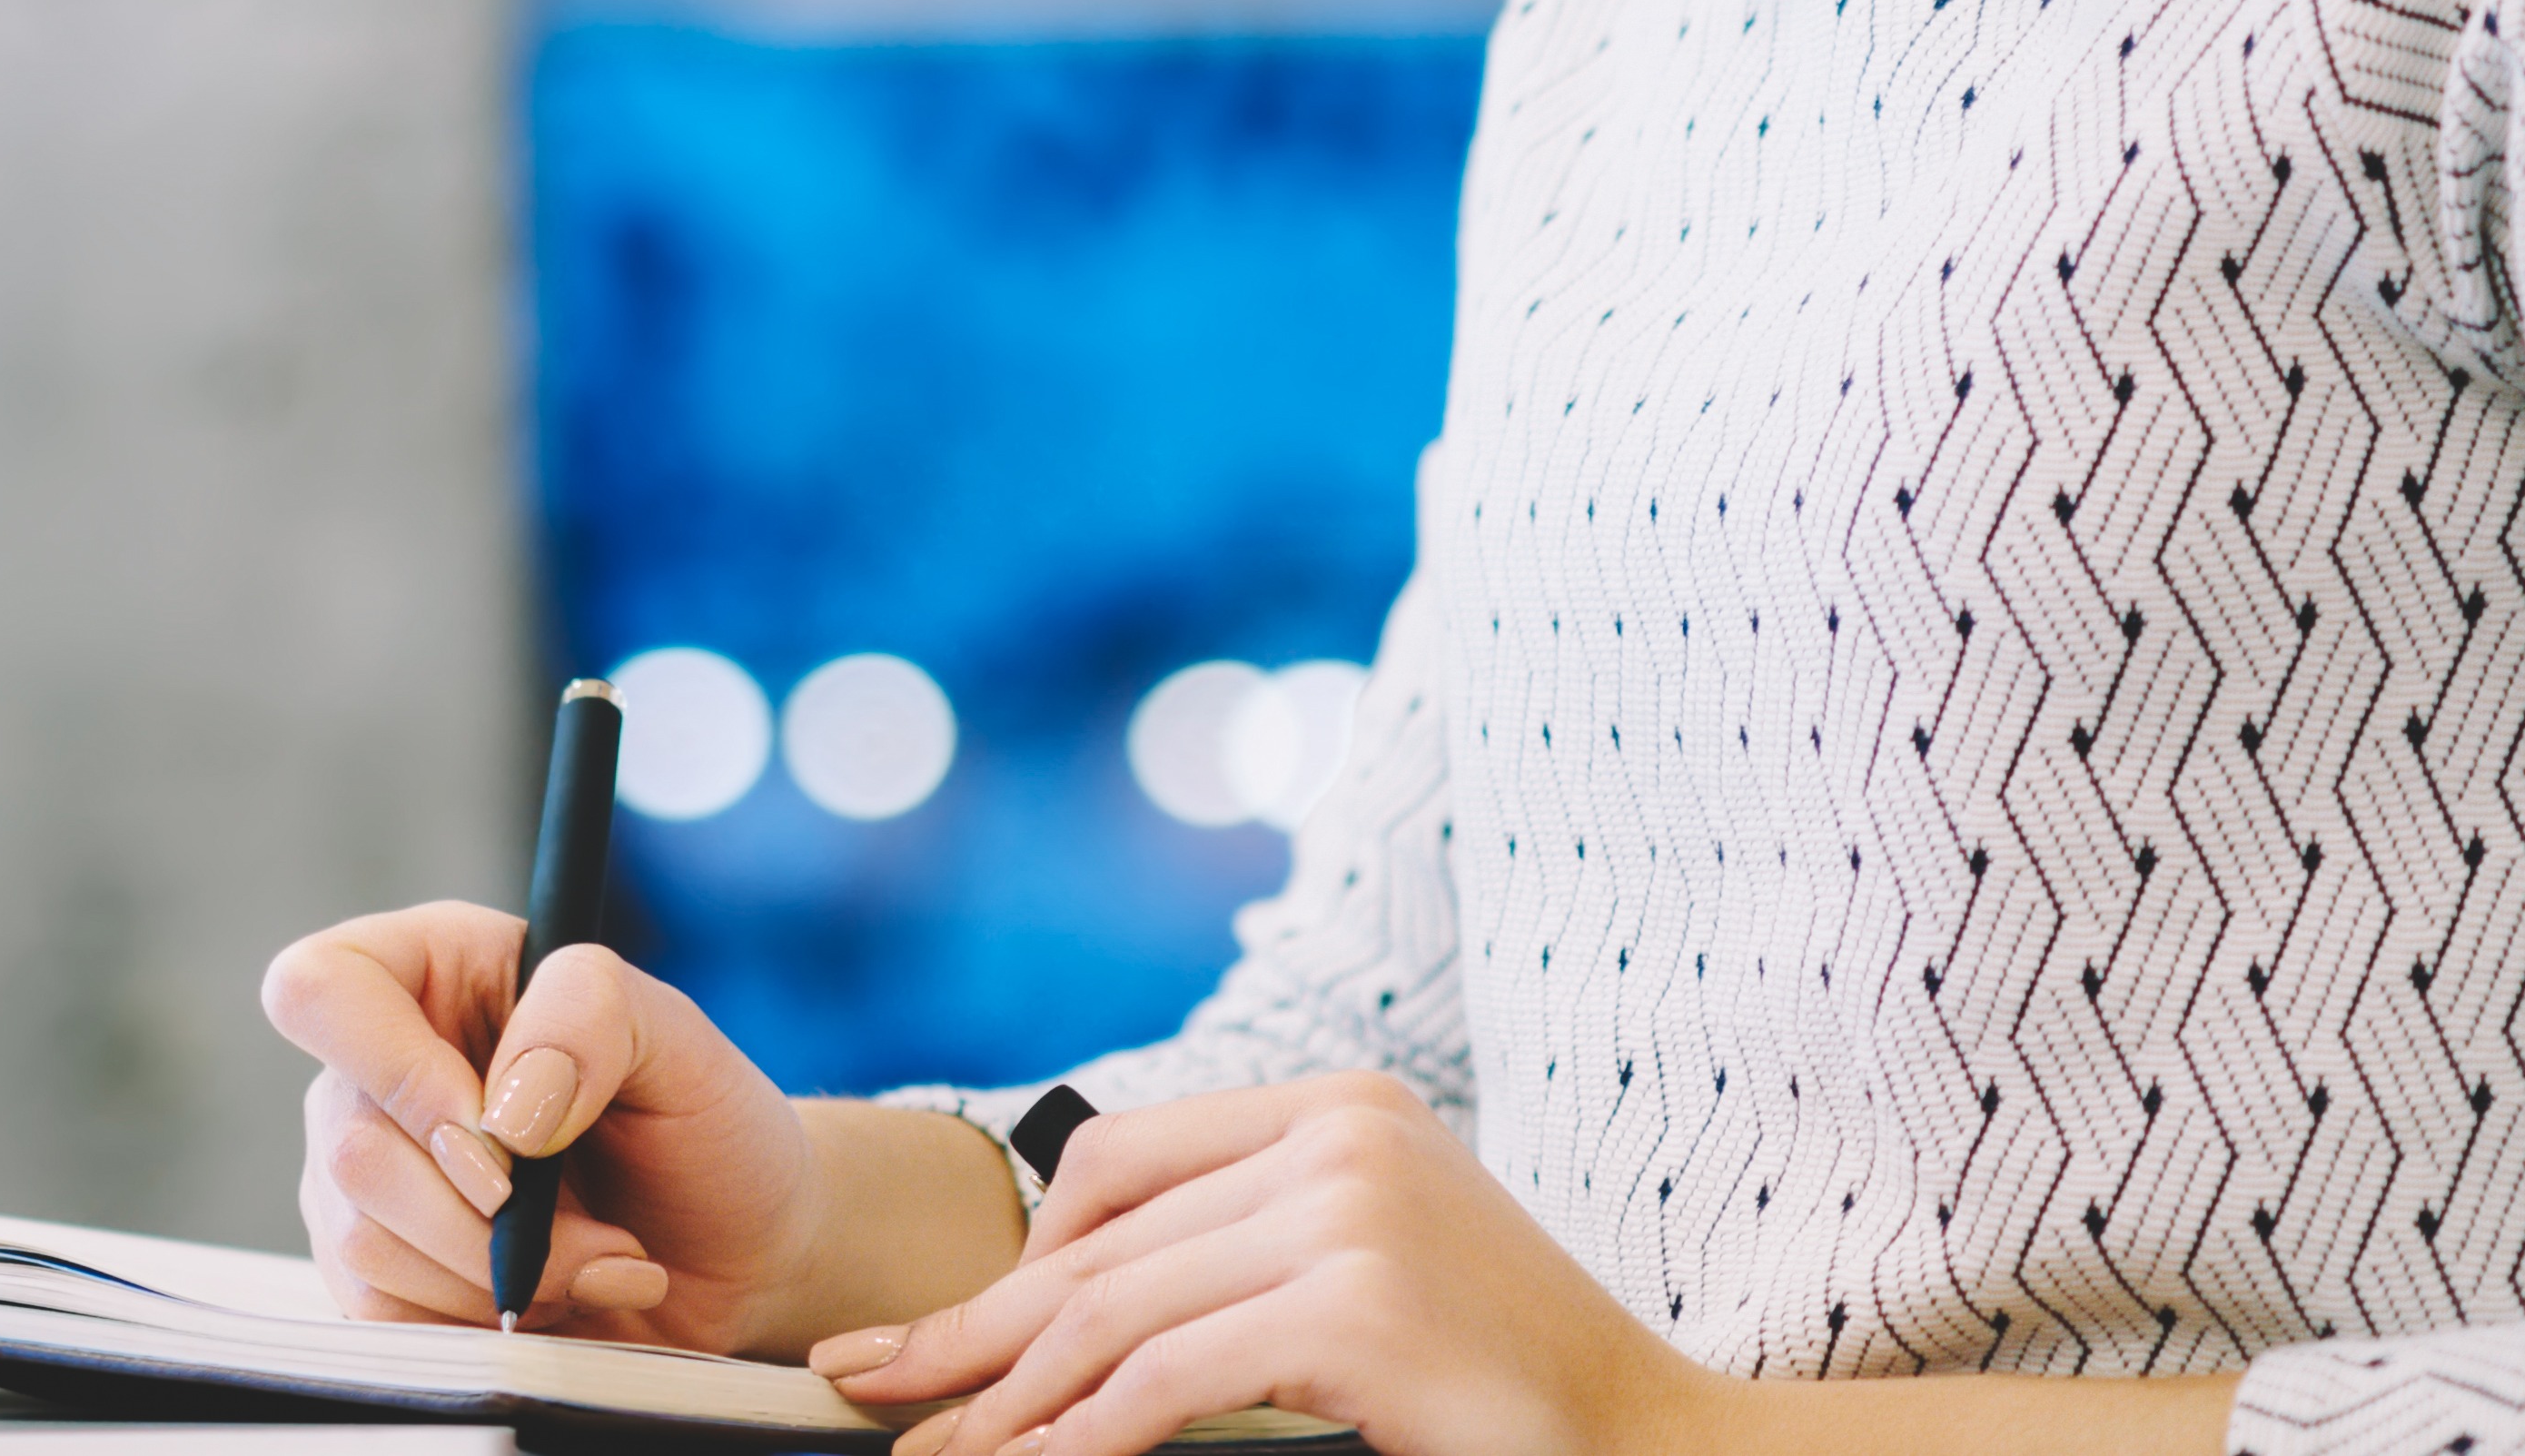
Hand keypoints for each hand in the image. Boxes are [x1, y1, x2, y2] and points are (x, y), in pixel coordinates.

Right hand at [260, 902, 833, 1346]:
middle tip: (596, 1227)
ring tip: (594, 1259)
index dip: (397, 1072)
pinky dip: (484, 1323)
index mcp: (433, 969)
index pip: (318, 989)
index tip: (502, 1135)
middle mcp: (377, 1067)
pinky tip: (557, 1297)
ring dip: (503, 1275)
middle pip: (350, 1146)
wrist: (738, 1251)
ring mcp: (365, 1174)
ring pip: (365, 1244)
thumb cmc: (707, 1125)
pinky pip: (382, 1317)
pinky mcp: (378, 1271)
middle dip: (488, 1217)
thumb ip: (589, 1015)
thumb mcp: (677, 1036)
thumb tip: (500, 1112)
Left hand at [812, 1077, 1713, 1455]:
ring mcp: (1351, 1212)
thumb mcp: (1362, 1276)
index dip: (1016, 1257)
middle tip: (867, 1385)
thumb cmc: (1503, 1382)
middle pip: (1097, 1245)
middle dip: (969, 1331)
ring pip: (1112, 1316)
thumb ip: (1243, 1254)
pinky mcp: (1357, 1305)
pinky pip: (1166, 1382)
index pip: (1120, 1161)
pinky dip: (1081, 1440)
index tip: (937, 1334)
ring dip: (1002, 1405)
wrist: (1658, 1441)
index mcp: (1338, 1102)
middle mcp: (1339, 1134)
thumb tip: (1058, 1312)